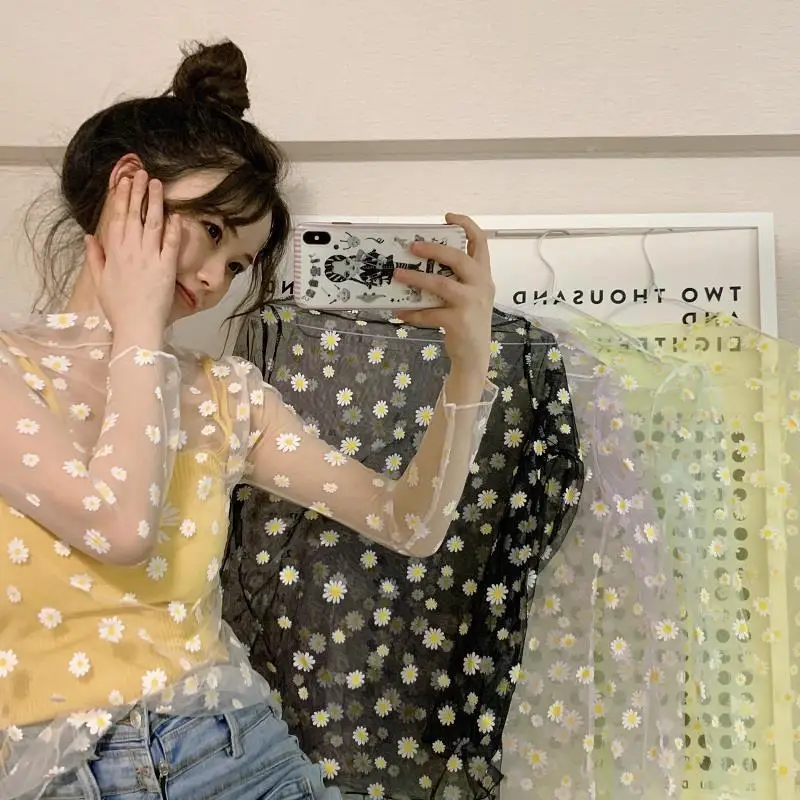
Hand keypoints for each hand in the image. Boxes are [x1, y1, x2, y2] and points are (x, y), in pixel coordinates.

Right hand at [85, 170, 181, 334]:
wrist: (137, 326)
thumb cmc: (118, 307)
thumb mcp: (100, 281)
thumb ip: (95, 257)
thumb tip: (89, 237)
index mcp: (114, 253)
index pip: (117, 218)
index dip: (121, 198)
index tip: (124, 181)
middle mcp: (131, 251)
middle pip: (134, 215)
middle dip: (137, 192)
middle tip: (141, 173)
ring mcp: (149, 258)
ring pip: (153, 224)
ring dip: (155, 202)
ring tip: (157, 184)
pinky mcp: (166, 268)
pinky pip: (171, 244)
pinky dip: (174, 228)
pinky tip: (177, 214)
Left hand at [393, 214, 494, 367]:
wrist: (474, 355)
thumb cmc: (467, 321)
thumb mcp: (469, 296)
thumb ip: (455, 279)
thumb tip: (420, 264)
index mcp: (483, 275)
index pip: (481, 242)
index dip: (466, 225)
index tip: (447, 217)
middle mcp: (481, 286)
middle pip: (459, 258)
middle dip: (434, 249)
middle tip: (412, 247)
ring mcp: (471, 304)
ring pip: (441, 284)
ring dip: (416, 278)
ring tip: (397, 275)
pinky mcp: (459, 321)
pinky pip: (430, 313)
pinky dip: (413, 312)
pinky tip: (400, 312)